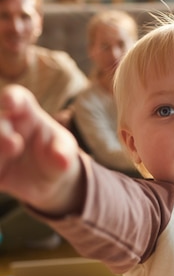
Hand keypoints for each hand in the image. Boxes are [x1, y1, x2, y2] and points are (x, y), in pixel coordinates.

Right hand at [0, 85, 83, 215]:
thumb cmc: (58, 153)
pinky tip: (1, 174)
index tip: (10, 101)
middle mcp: (7, 126)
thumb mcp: (65, 151)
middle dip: (2, 133)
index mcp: (26, 114)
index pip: (17, 99)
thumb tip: (62, 160)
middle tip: (15, 145)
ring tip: (5, 163)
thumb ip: (63, 153)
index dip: (12, 98)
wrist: (49, 178)